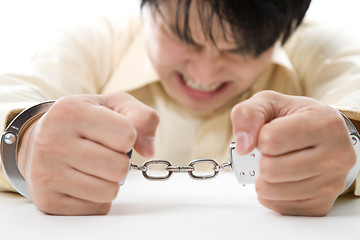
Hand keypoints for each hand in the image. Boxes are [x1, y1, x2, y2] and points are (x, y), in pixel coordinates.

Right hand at [17, 92, 158, 214]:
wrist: (39, 140)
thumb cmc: (84, 121)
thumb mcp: (114, 105)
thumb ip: (143, 117)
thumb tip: (149, 150)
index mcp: (71, 111)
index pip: (127, 134)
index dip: (129, 136)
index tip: (114, 133)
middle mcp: (52, 141)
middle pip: (119, 167)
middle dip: (121, 161)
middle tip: (105, 152)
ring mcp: (46, 173)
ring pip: (109, 191)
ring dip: (111, 181)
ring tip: (94, 166)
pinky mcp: (48, 200)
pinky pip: (97, 208)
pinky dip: (98, 197)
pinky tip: (83, 180)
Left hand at [231, 90, 355, 215]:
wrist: (321, 135)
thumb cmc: (294, 118)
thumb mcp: (269, 103)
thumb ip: (248, 114)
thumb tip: (243, 146)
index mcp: (324, 123)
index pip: (270, 140)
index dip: (260, 137)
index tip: (269, 132)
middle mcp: (335, 155)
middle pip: (270, 169)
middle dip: (261, 159)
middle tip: (271, 151)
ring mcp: (331, 183)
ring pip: (271, 190)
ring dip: (263, 177)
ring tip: (276, 163)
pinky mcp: (321, 205)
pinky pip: (277, 206)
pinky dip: (271, 193)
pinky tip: (282, 178)